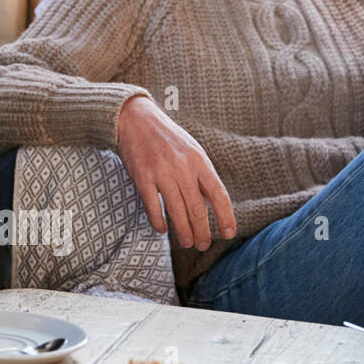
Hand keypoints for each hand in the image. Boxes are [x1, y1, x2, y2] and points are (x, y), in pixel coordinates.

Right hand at [116, 95, 236, 249]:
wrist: (136, 119)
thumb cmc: (167, 137)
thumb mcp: (192, 150)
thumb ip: (201, 174)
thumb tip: (213, 203)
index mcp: (200, 161)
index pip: (218, 195)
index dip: (226, 217)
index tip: (228, 233)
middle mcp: (183, 168)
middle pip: (197, 208)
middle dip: (202, 231)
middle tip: (202, 245)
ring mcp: (161, 172)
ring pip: (176, 210)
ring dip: (183, 231)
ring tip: (186, 243)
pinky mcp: (142, 176)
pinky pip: (152, 205)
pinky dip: (158, 220)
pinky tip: (161, 229)